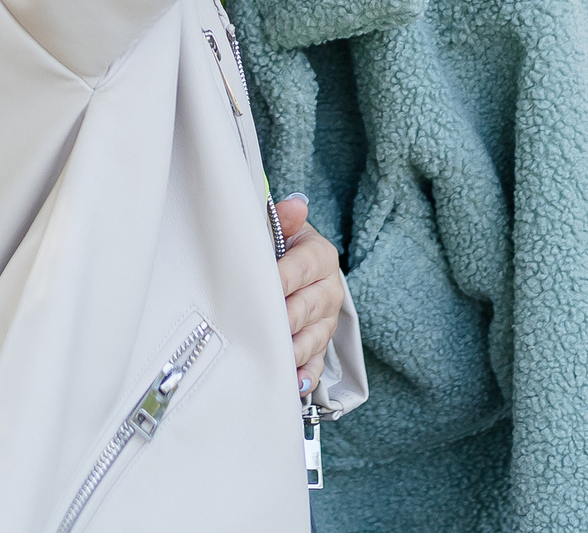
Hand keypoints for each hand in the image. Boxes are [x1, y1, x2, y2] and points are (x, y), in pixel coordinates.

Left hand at [274, 195, 343, 396]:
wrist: (299, 268)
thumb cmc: (282, 247)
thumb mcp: (283, 228)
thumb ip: (284, 219)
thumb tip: (295, 204)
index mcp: (321, 258)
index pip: (302, 269)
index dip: (280, 279)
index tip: (258, 288)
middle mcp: (329, 290)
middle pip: (308, 307)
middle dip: (284, 318)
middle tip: (262, 327)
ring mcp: (326, 322)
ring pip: (313, 338)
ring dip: (294, 350)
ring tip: (275, 358)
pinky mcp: (320, 347)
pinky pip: (316, 365)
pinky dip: (305, 376)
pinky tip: (293, 384)